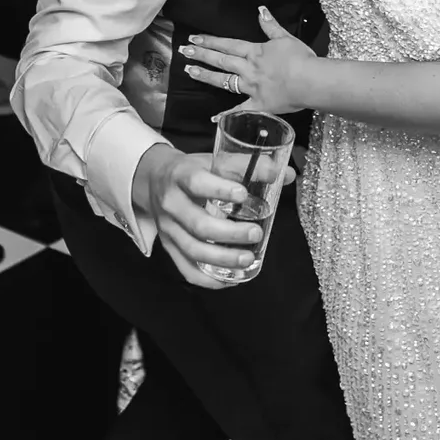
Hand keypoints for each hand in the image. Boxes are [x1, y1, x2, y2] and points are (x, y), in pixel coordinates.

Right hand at [133, 142, 284, 286]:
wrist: (154, 179)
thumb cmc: (191, 170)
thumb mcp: (213, 160)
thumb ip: (249, 166)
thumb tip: (285, 173)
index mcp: (180, 175)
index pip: (196, 182)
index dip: (220, 189)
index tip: (243, 194)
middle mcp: (170, 203)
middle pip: (198, 224)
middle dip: (229, 233)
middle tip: (256, 233)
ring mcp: (168, 228)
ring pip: (192, 250)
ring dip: (222, 259)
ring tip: (248, 259)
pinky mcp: (169, 246)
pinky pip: (186, 269)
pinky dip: (209, 279)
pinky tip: (231, 279)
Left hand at [180, 7, 314, 112]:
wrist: (309, 81)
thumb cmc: (301, 58)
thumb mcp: (286, 37)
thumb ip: (271, 25)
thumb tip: (260, 10)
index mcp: (255, 52)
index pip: (228, 44)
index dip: (210, 41)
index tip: (194, 38)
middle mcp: (249, 68)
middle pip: (221, 60)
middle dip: (201, 55)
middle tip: (184, 51)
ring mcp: (251, 87)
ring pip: (224, 80)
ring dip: (206, 76)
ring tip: (189, 71)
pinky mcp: (258, 104)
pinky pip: (240, 110)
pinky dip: (227, 115)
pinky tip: (213, 118)